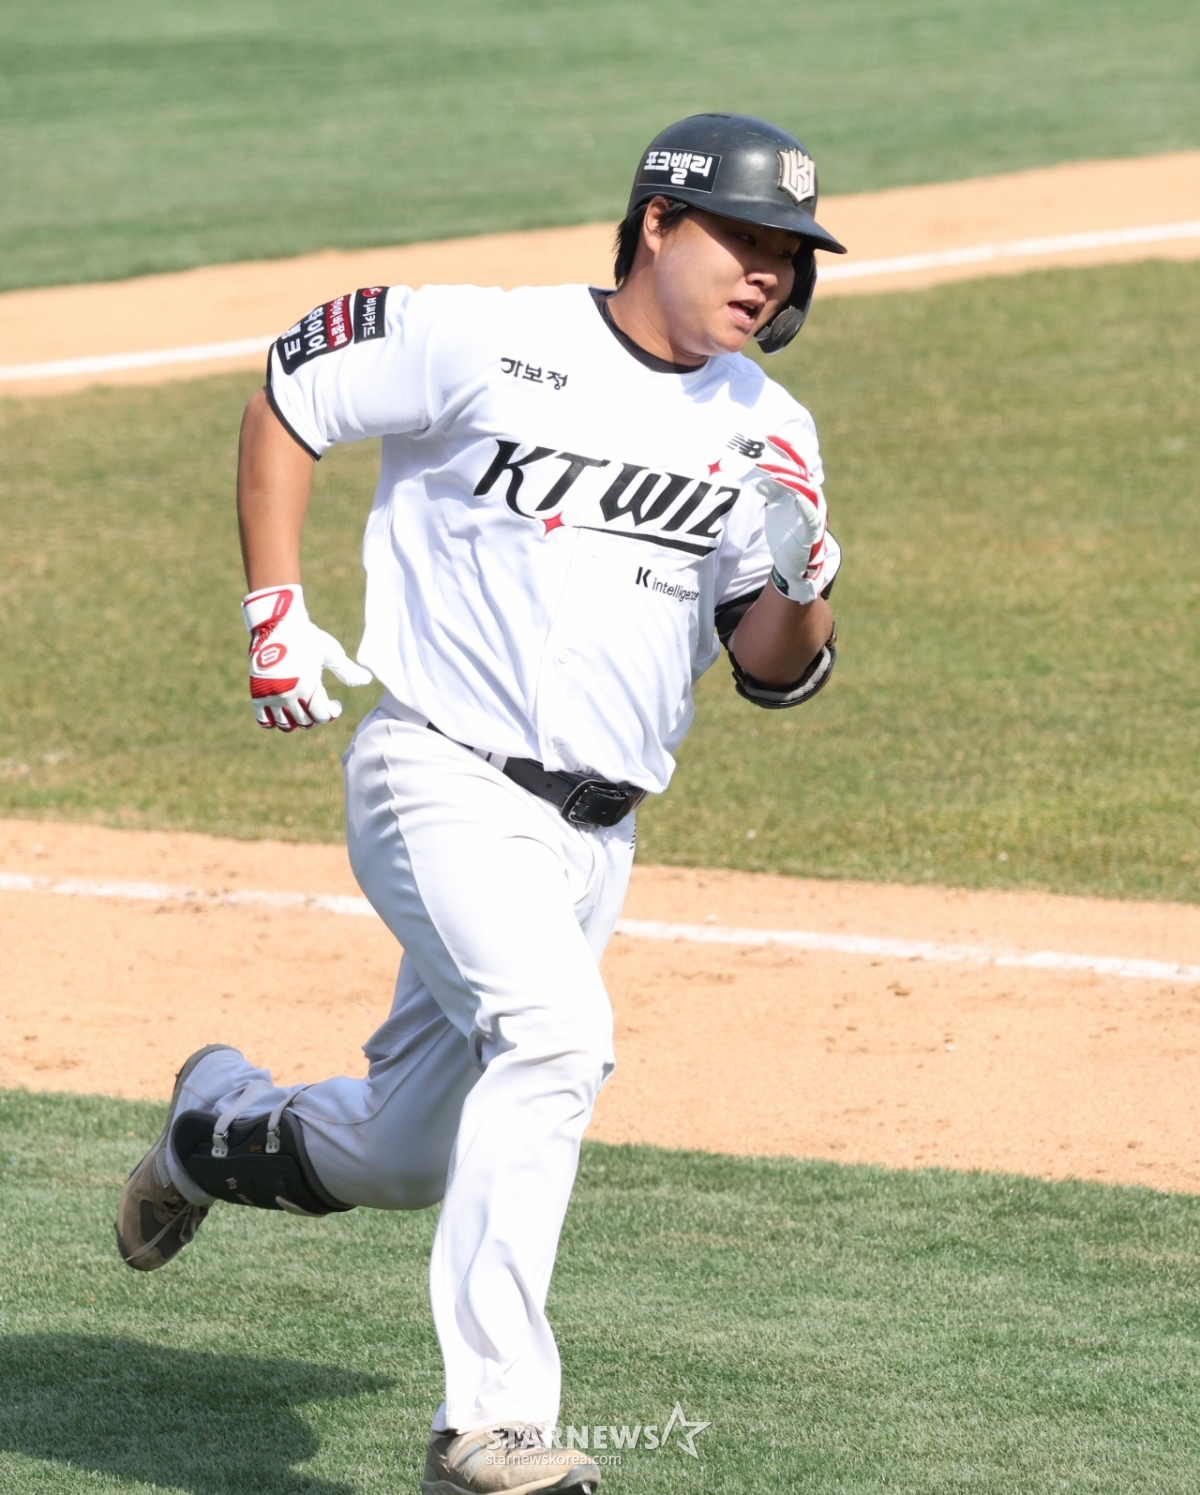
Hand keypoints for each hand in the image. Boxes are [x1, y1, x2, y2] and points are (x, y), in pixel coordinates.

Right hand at [242, 584, 372, 730]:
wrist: (276, 623)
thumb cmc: (307, 636)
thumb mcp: (330, 652)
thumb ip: (347, 670)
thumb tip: (368, 680)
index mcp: (308, 686)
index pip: (323, 716)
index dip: (332, 713)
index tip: (336, 704)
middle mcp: (289, 694)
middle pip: (306, 722)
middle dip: (316, 716)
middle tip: (319, 706)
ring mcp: (271, 695)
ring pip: (286, 725)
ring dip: (297, 721)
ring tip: (302, 709)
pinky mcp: (257, 693)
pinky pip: (264, 720)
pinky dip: (274, 721)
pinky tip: (283, 711)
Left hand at [754, 434, 839, 601]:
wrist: (794, 564)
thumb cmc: (786, 534)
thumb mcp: (775, 508)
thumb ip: (772, 491)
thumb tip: (761, 479)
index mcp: (802, 490)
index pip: (794, 464)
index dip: (783, 450)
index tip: (768, 438)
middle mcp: (811, 496)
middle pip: (800, 472)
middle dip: (783, 461)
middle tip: (763, 453)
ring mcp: (814, 511)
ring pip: (805, 488)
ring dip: (789, 479)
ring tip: (772, 472)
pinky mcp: (812, 528)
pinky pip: (810, 511)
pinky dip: (803, 501)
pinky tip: (792, 494)